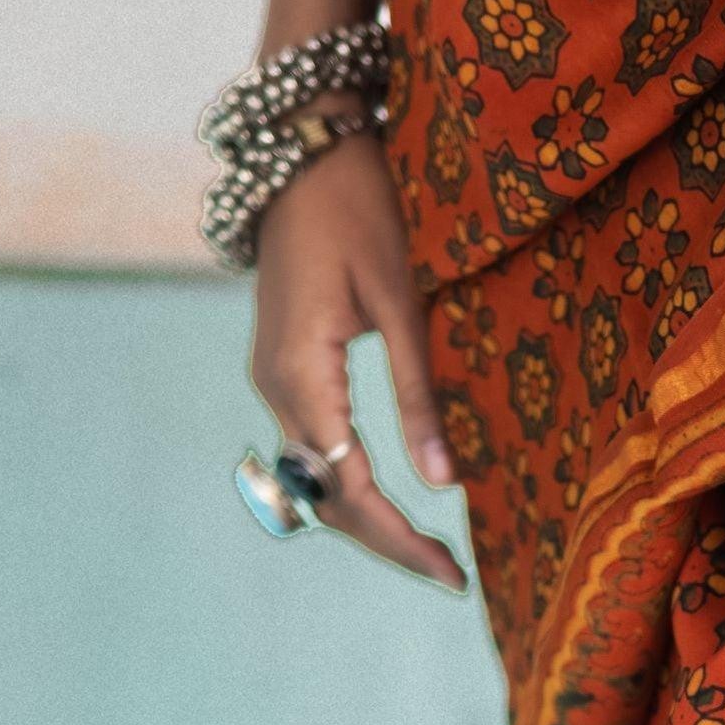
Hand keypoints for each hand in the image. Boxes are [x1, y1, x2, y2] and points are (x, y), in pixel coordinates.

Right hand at [248, 132, 466, 589]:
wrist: (301, 149)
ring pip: (315, 476)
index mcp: (302, 373)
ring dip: (367, 517)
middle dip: (387, 541)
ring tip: (430, 549)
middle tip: (451, 575)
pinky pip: (312, 445)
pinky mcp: (282, 367)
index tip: (452, 574)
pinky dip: (350, 481)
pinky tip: (393, 497)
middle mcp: (274, 386)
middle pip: (325, 496)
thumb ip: (421, 393)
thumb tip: (446, 485)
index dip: (400, 538)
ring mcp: (272, 378)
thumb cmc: (361, 207)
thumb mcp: (404, 300)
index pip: (349, 488)